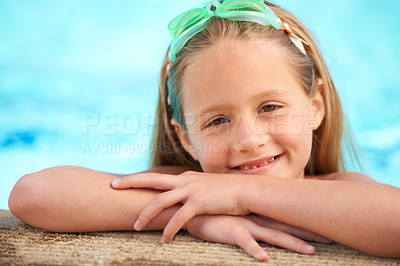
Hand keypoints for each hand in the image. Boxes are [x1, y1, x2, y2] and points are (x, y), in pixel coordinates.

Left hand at [112, 171, 251, 241]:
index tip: (123, 180)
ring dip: (146, 214)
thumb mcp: (205, 187)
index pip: (157, 177)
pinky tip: (164, 240)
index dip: (139, 179)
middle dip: (131, 182)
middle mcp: (184, 181)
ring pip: (160, 201)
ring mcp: (191, 190)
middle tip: (112, 185)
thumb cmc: (226, 192)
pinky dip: (169, 230)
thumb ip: (192, 190)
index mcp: (184, 178)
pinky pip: (179, 218)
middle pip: (151, 180)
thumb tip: (183, 196)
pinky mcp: (199, 203)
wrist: (246, 191)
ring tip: (135, 226)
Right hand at [185, 214, 332, 260]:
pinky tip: (264, 258)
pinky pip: (244, 241)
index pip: (288, 218)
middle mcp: (257, 219)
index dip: (307, 223)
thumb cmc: (217, 211)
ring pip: (273, 235)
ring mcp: (246, 224)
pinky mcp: (231, 231)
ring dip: (292, 243)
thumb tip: (263, 220)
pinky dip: (254, 249)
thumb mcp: (237, 213)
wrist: (194, 205)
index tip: (327, 226)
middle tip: (333, 238)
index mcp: (259, 214)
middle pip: (288, 227)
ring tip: (311, 252)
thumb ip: (250, 216)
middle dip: (310, 233)